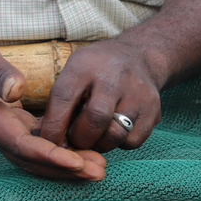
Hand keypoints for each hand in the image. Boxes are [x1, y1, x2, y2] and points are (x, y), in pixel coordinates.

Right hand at [0, 32, 105, 181]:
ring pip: (34, 156)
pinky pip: (33, 142)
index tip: (78, 162)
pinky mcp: (6, 121)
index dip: (52, 156)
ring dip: (64, 165)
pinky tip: (79, 148)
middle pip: (32, 161)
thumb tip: (18, 90)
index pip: (23, 146)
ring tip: (97, 167)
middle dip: (65, 170)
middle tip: (99, 173)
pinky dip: (56, 149)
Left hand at [38, 37, 161, 154]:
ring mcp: (137, 93)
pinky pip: (132, 141)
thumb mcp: (74, 70)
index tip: (47, 142)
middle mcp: (114, 76)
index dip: (53, 126)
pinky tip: (113, 130)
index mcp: (85, 64)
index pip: (64, 98)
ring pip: (115, 135)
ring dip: (99, 144)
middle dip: (80, 138)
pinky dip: (119, 143)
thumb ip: (61, 101)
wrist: (139, 56)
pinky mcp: (153, 109)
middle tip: (73, 141)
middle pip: (95, 119)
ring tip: (93, 137)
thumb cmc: (96, 69)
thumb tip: (47, 139)